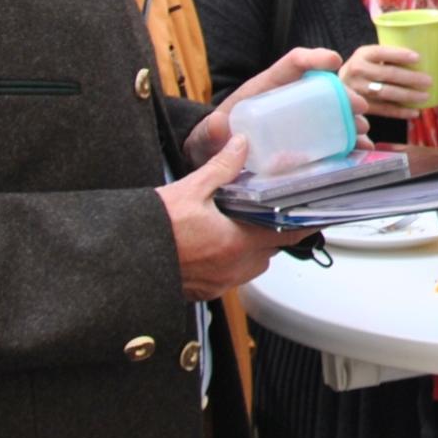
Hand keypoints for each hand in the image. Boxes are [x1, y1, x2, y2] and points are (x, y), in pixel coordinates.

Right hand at [160, 135, 300, 299]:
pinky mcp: (204, 292)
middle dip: (270, 234)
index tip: (315, 215)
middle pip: (269, 252)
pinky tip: (214, 246)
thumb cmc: (155, 228)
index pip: (287, 235)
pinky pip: (229, 277)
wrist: (122, 259)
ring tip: (235, 228)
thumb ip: (222, 168)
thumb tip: (241, 145)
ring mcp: (219, 283)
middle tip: (264, 213)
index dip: (302, 224)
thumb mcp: (191, 189)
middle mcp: (233, 268)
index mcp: (237, 243)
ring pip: (251, 266)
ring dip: (250, 250)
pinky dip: (229, 263)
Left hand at [189, 46, 359, 164]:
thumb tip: (219, 125)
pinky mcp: (302, 137)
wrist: (215, 157)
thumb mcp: (208, 135)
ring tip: (362, 131)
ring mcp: (297, 117)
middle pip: (320, 87)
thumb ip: (210, 130)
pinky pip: (330, 133)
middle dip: (343, 93)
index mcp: (265, 88)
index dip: (313, 57)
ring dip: (350, 118)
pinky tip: (359, 148)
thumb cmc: (213, 139)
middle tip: (358, 108)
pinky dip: (347, 139)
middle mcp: (286, 98)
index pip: (292, 64)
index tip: (333, 60)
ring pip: (331, 110)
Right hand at [344, 42, 433, 117]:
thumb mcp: (370, 56)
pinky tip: (414, 112)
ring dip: (408, 96)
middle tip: (428, 81)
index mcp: (363, 54)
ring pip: (386, 93)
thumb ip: (388, 56)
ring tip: (425, 97)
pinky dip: (400, 112)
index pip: (382, 52)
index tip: (418, 58)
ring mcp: (358, 90)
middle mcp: (357, 71)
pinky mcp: (361, 106)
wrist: (338, 86)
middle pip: (387, 74)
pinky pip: (383, 110)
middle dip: (410, 78)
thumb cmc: (365, 68)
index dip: (400, 55)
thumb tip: (424, 58)